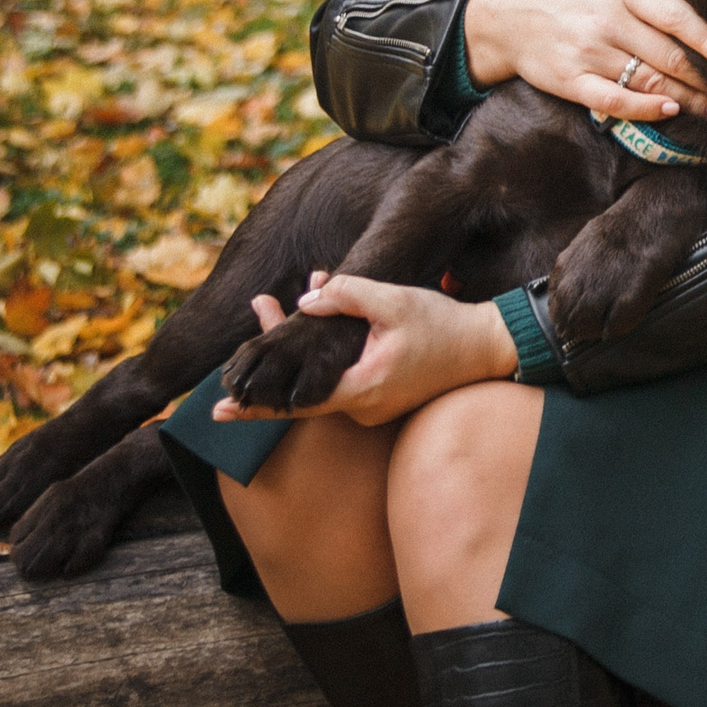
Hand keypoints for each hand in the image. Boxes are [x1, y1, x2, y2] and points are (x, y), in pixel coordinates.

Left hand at [212, 271, 521, 425]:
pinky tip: (316, 316)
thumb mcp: (393, 301)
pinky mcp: (384, 397)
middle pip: (300, 391)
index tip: (218, 412)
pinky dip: (324, 353)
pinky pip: (342, 379)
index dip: (254, 408)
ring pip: (320, 382)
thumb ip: (346, 295)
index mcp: (361, 390)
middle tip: (225, 366)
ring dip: (297, 349)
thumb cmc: (444, 325)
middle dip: (266, 364)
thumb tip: (305, 299)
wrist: (489, 346)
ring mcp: (375, 406)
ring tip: (274, 305)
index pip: (294, 404)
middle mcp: (364, 407)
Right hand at [463, 0, 706, 121]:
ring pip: (648, 81)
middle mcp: (606, 20)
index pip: (674, 13)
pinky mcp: (570, 81)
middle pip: (667, 54)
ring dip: (687, 99)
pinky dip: (643, 109)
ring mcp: (588, 53)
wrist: (502, 16)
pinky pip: (613, 101)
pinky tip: (668, 111)